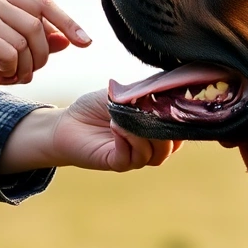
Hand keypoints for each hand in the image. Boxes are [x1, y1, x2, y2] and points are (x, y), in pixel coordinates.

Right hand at [0, 0, 90, 85]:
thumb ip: (29, 37)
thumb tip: (66, 41)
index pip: (44, 3)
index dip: (69, 22)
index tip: (86, 42)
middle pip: (39, 27)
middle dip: (41, 57)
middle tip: (25, 73)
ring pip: (27, 43)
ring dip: (23, 67)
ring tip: (7, 76)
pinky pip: (11, 54)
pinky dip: (8, 70)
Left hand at [2, 90, 180, 172]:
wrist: (67, 123)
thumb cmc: (95, 108)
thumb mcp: (124, 94)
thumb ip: (146, 92)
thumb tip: (169, 83)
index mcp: (153, 130)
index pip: (179, 131)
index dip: (181, 120)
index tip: (175, 103)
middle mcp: (148, 146)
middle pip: (171, 147)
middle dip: (166, 130)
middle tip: (153, 112)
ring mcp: (133, 157)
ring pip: (154, 155)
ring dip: (143, 135)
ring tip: (125, 119)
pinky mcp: (116, 163)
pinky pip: (130, 159)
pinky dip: (126, 142)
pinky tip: (116, 127)